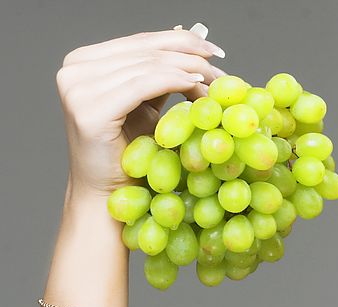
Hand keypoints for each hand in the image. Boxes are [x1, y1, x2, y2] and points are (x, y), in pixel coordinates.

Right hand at [56, 26, 226, 205]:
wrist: (108, 195)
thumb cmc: (130, 154)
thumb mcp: (145, 106)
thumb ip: (159, 75)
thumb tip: (192, 41)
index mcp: (83, 62)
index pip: (140, 41)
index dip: (181, 40)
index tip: (214, 51)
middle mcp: (74, 69)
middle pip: (146, 50)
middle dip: (190, 56)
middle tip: (221, 68)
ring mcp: (78, 88)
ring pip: (149, 65)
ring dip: (189, 71)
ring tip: (216, 84)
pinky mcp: (90, 110)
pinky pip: (144, 85)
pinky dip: (175, 82)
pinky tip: (197, 87)